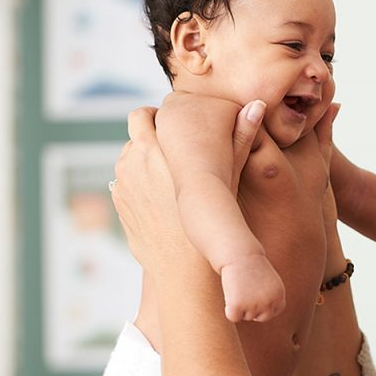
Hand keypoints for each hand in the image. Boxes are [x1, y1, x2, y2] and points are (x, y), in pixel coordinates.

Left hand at [113, 101, 265, 280]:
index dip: (159, 118)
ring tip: (170, 174)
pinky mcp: (119, 203)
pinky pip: (126, 182)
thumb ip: (240, 138)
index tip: (175, 127)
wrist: (185, 268)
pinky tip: (162, 197)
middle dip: (150, 135)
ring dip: (144, 159)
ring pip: (129, 158)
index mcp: (153, 149)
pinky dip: (140, 183)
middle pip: (133, 133)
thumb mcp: (229, 176)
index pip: (144, 115)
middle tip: (173, 146)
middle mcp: (131, 162)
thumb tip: (255, 106)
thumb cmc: (212, 221)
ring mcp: (122, 183)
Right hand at [220, 253, 285, 321]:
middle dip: (253, 309)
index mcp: (279, 296)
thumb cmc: (251, 265)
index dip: (263, 306)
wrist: (238, 255)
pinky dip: (229, 309)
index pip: (273, 312)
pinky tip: (230, 294)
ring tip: (239, 288)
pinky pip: (233, 317)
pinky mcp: (237, 306)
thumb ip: (270, 297)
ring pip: (246, 317)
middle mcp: (269, 302)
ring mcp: (254, 305)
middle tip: (245, 292)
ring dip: (241, 306)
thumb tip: (263, 316)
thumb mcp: (269, 281)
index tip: (254, 295)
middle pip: (261, 318)